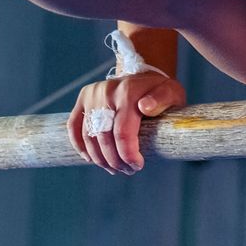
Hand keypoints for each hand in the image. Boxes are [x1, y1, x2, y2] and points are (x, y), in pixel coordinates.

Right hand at [68, 73, 185, 174]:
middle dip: (115, 160)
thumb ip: (162, 98)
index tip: (137, 165)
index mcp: (128, 91)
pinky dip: (80, 145)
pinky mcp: (84, 98)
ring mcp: (93, 94)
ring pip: (88, 136)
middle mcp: (107, 91)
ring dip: (99, 158)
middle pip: (104, 137)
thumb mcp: (171, 92)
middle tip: (127, 170)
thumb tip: (145, 107)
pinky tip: (91, 158)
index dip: (127, 155)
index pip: (122, 132)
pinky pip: (73, 126)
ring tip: (114, 168)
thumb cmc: (159, 91)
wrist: (143, 76)